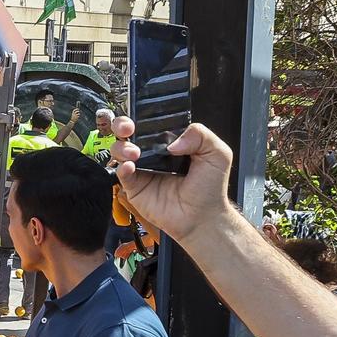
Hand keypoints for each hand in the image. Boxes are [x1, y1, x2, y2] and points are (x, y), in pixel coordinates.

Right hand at [110, 117, 236, 246]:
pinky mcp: (135, 188)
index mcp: (170, 142)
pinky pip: (121, 174)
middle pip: (128, 133)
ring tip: (134, 153)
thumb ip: (200, 135)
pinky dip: (122, 168)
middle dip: (121, 125)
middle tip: (127, 128)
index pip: (151, 124)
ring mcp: (142, 170)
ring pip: (120, 151)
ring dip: (122, 147)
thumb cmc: (210, 189)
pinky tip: (130, 167)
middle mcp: (153, 154)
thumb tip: (173, 142)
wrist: (203, 218)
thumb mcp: (217, 153)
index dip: (142, 118)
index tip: (140, 118)